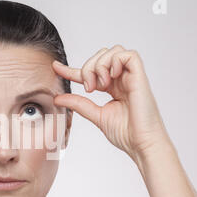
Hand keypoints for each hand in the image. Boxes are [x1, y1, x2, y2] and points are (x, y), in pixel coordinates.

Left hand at [52, 45, 171, 161]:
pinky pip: (129, 55)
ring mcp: (131, 78)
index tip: (55, 67)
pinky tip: (112, 77)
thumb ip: (78, 104)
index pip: (90, 72)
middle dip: (88, 67)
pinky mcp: (140, 78)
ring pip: (113, 51)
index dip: (71, 68)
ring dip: (100, 65)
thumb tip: (58, 98)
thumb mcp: (95, 115)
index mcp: (113, 88)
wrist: (141, 144)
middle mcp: (122, 80)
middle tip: (89, 89)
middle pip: (101, 56)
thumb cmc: (126, 134)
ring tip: (100, 85)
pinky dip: (115, 61)